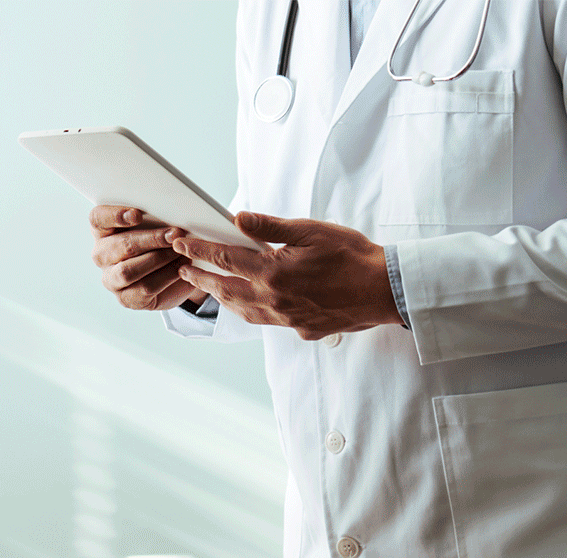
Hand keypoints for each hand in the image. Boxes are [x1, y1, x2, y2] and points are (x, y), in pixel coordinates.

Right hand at [89, 205, 207, 310]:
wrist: (169, 275)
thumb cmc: (158, 242)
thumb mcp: (155, 226)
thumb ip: (156, 217)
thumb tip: (175, 213)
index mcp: (102, 231)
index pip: (98, 219)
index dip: (115, 215)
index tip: (137, 214)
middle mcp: (101, 255)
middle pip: (120, 245)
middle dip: (151, 239)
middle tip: (175, 234)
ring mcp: (111, 279)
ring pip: (129, 270)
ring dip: (159, 259)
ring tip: (180, 253)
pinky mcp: (126, 298)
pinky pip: (145, 288)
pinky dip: (166, 277)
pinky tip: (181, 269)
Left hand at [172, 212, 402, 338]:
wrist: (386, 290)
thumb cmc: (354, 256)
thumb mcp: (312, 231)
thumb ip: (272, 227)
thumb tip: (239, 218)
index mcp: (273, 272)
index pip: (225, 259)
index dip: (199, 249)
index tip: (181, 243)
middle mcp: (274, 300)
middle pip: (226, 289)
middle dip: (201, 278)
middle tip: (183, 270)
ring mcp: (286, 318)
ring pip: (242, 310)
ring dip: (222, 298)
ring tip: (209, 288)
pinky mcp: (300, 329)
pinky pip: (266, 321)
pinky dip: (249, 310)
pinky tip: (248, 304)